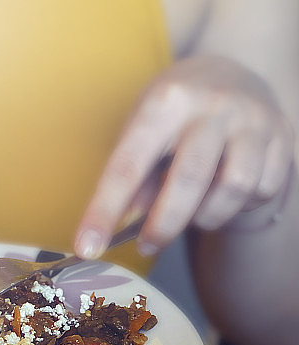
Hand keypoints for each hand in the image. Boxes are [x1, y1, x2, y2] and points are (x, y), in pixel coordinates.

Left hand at [75, 55, 294, 257]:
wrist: (231, 74)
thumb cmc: (172, 114)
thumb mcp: (141, 129)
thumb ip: (134, 174)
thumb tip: (126, 219)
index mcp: (164, 102)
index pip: (128, 166)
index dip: (105, 211)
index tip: (87, 248)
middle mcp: (211, 105)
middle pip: (188, 180)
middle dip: (163, 225)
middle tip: (147, 246)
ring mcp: (252, 119)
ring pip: (234, 188)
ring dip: (207, 216)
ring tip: (192, 214)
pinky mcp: (282, 137)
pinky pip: (263, 189)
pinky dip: (240, 206)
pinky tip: (224, 195)